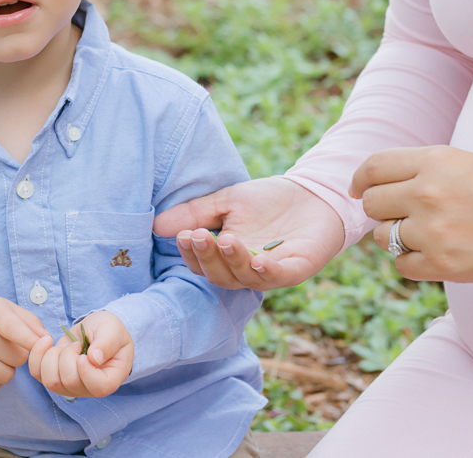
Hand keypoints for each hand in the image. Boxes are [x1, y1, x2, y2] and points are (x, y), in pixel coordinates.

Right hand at [0, 292, 47, 391]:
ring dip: (8, 368)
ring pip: (7, 375)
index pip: (15, 329)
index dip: (32, 340)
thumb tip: (47, 340)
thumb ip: (30, 321)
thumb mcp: (6, 307)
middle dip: (19, 354)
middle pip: (18, 358)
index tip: (45, 344)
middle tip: (7, 345)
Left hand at [28, 310, 133, 397]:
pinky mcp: (53, 378)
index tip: (84, 353)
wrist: (95, 330)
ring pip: (50, 381)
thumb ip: (107, 343)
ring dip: (53, 356)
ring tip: (65, 345)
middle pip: (70, 382)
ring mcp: (69, 387)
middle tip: (77, 343)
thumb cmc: (109, 331)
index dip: (87, 371)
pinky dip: (37, 355)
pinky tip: (48, 342)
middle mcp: (88, 389)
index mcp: (110, 379)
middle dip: (68, 356)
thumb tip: (94, 358)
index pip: (98, 387)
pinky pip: (37, 373)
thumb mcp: (113, 330)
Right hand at [152, 177, 344, 290]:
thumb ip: (196, 213)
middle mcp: (247, 269)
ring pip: (246, 278)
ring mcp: (273, 271)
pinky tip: (257, 259)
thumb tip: (157, 226)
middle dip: (208, 258)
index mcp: (228, 257)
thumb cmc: (269, 201)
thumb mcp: (227, 201)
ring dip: (233, 262)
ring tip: (226, 240)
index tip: (184, 235)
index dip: (191, 254)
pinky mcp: (298, 268)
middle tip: (199, 236)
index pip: (203, 264)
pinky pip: (279, 276)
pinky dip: (266, 271)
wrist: (314, 193)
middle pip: (221, 277)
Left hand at [352, 146, 472, 283]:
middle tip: (404, 214)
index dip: (361, 180)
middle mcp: (427, 193)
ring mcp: (432, 230)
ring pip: (382, 236)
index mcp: (433, 162)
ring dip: (397, 237)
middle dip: (382, 210)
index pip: (373, 168)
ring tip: (428, 233)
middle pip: (372, 203)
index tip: (359, 190)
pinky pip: (401, 264)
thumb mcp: (459, 162)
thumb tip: (366, 184)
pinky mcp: (441, 263)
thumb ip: (415, 168)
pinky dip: (413, 261)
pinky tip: (436, 252)